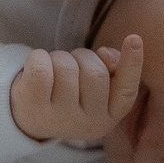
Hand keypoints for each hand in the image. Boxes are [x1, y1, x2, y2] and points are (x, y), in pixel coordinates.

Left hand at [8, 36, 144, 142]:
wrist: (29, 117)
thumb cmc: (70, 94)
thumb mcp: (95, 88)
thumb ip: (112, 71)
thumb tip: (107, 54)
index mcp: (109, 118)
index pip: (126, 91)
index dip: (132, 64)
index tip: (134, 38)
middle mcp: (87, 124)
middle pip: (94, 71)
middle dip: (82, 57)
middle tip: (72, 65)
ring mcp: (59, 119)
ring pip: (66, 66)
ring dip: (59, 58)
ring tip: (53, 73)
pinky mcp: (34, 109)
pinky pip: (41, 67)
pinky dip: (37, 57)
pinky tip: (35, 68)